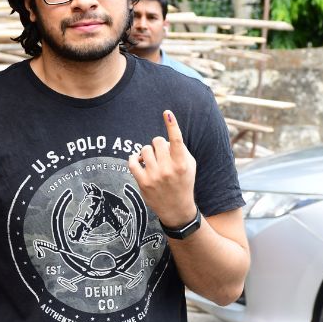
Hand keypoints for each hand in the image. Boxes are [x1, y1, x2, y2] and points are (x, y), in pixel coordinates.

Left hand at [128, 110, 196, 227]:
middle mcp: (168, 169)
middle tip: (162, 154)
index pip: (176, 140)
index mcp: (182, 163)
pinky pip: (132, 161)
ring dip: (147, 152)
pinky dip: (134, 158)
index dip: (172, 124)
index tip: (167, 112)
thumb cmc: (184, 182)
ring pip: (144, 149)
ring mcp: (154, 176)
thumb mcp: (189, 165)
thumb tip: (162, 139)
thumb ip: (180, 149)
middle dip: (158, 144)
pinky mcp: (143, 182)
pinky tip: (139, 160)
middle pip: (157, 141)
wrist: (177, 209)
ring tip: (152, 160)